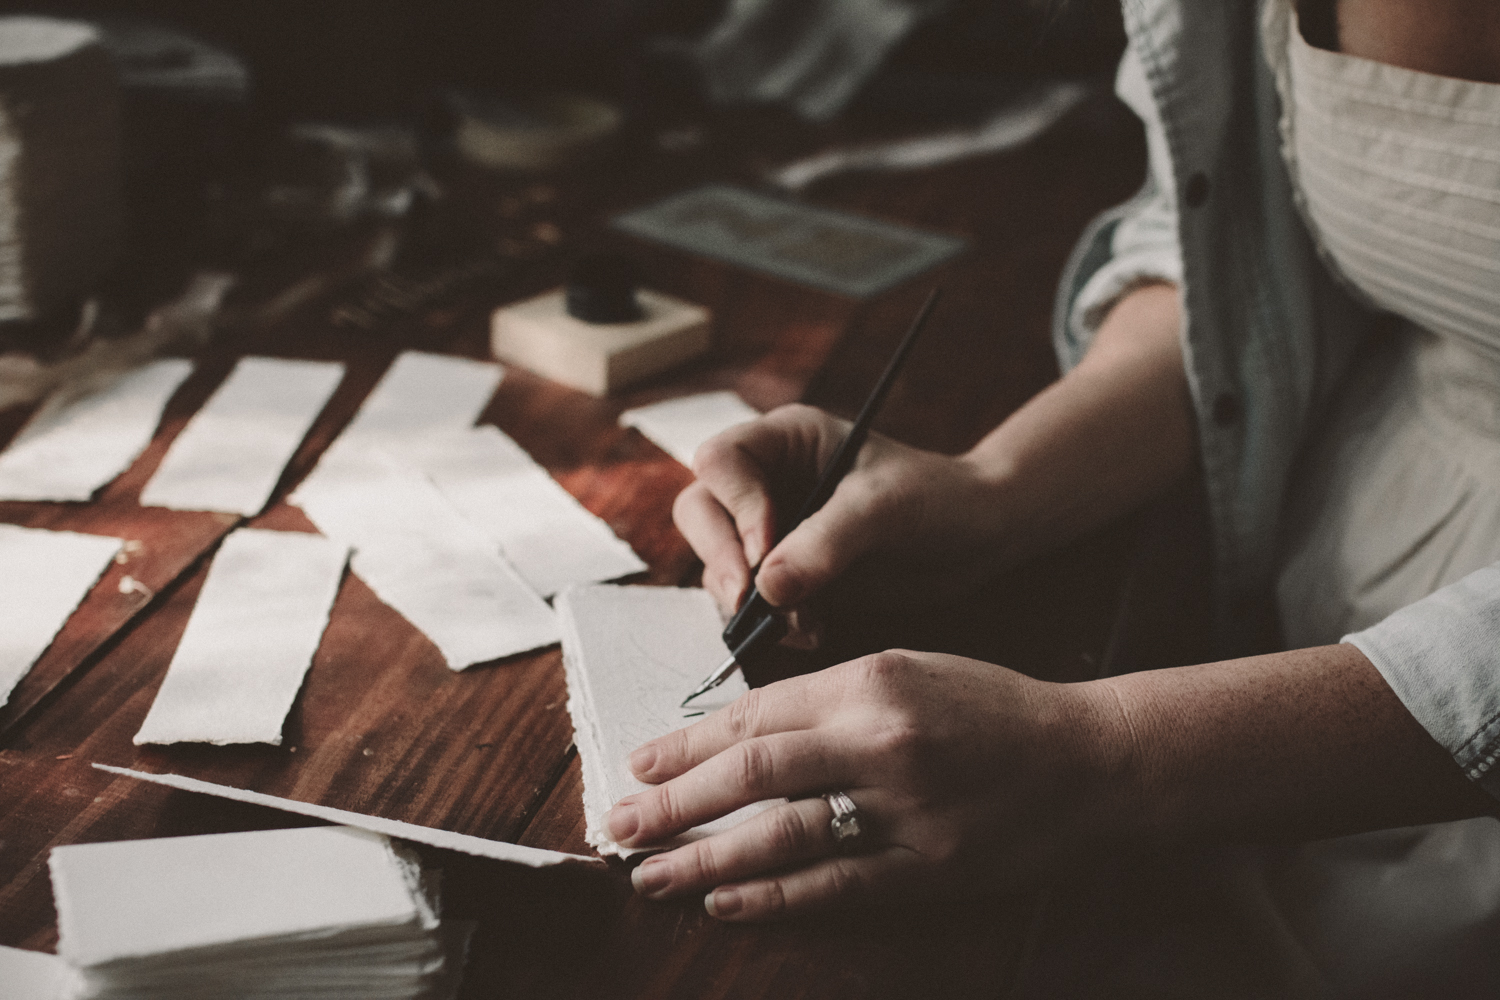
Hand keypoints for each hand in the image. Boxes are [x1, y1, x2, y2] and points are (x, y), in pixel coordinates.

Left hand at [604, 649, 1125, 920]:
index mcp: (872, 680)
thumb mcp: (910, 669)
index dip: (686, 744)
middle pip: (752, 775)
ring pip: (782, 837)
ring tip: (650, 874)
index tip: (638, 763)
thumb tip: (741, 731)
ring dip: (706, 859)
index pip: (754, 715)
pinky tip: (723, 903)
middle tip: (617, 824)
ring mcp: (908, 810)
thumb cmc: (993, 707)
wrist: (1092, 757)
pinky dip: (772, 897)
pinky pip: (835, 886)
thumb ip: (828, 695)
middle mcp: (882, 741)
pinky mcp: (932, 869)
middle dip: (673, 802)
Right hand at [673, 404, 1009, 621]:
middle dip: (722, 561)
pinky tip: (812, 631)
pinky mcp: (784, 576)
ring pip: (718, 565)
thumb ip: (824, 542)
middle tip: (752, 603)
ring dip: (749, 603)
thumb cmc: (937, 498)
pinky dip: (770, 623)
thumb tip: (766, 589)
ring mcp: (770, 531)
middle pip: (701, 514)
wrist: (977, 537)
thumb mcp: (883, 508)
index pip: (720, 462)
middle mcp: (766, 481)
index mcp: (784, 439)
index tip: (766, 549)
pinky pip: (750, 603)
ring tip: (802, 623)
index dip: (735, 507)